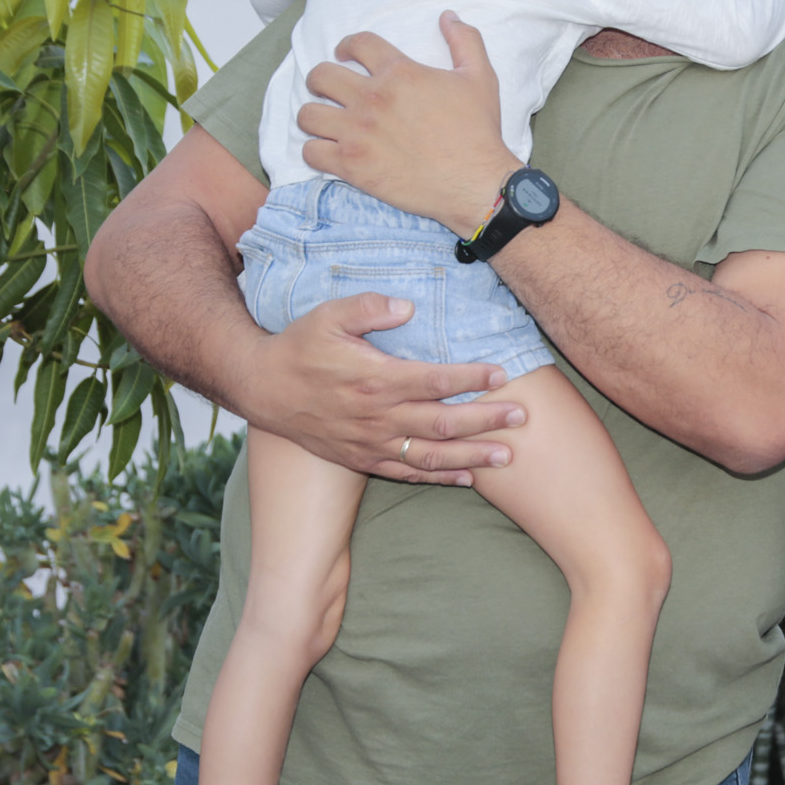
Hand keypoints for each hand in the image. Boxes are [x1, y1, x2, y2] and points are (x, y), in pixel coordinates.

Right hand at [238, 291, 524, 484]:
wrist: (262, 389)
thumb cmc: (299, 347)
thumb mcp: (327, 315)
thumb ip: (368, 308)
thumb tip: (407, 306)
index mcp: (374, 379)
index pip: (434, 381)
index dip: (470, 378)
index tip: (500, 372)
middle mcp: (377, 416)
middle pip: (442, 423)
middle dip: (486, 420)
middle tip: (521, 416)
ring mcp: (371, 443)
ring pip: (431, 455)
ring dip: (472, 457)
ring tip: (507, 457)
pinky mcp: (362, 459)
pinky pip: (407, 473)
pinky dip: (439, 477)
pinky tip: (467, 478)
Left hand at [298, 12, 520, 232]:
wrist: (474, 182)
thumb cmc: (478, 131)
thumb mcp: (480, 77)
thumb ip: (465, 41)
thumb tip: (448, 16)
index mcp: (399, 73)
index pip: (357, 43)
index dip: (346, 45)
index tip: (343, 55)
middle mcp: (372, 98)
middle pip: (321, 75)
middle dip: (320, 80)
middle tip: (329, 90)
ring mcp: (358, 133)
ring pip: (308, 114)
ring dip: (314, 115)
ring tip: (324, 121)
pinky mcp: (352, 166)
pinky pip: (311, 152)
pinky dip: (316, 152)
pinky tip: (329, 152)